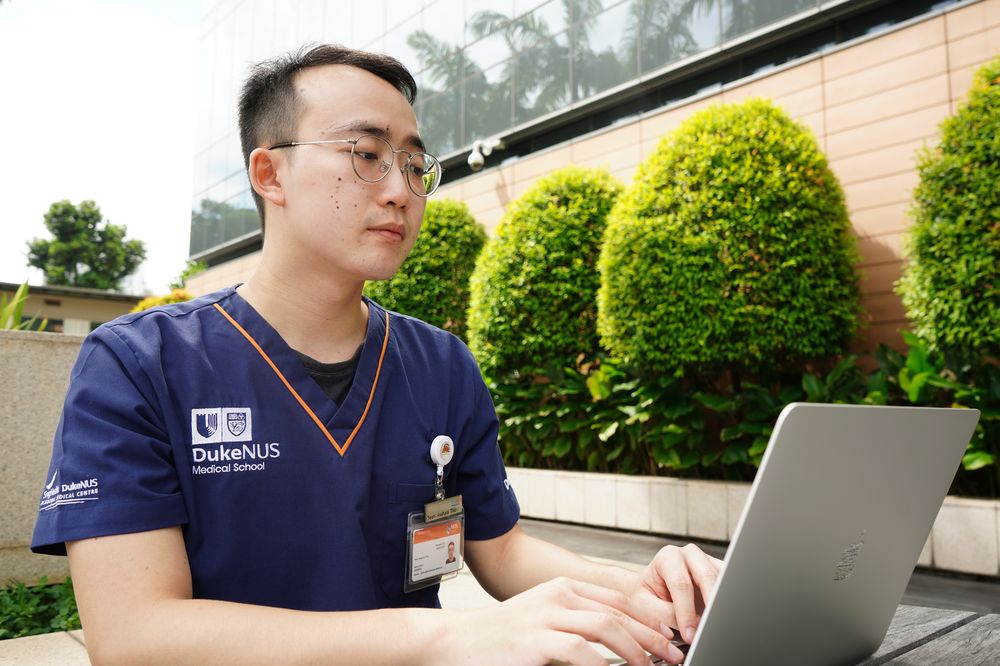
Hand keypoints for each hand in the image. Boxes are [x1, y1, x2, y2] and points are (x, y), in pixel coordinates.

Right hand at [442, 576, 685, 664]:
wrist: (460, 642)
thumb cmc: (505, 636)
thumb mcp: (546, 620)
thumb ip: (578, 624)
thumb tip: (619, 641)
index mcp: (564, 588)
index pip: (618, 598)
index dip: (649, 617)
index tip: (670, 635)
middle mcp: (558, 596)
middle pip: (618, 613)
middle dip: (651, 635)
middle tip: (672, 654)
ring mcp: (546, 616)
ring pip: (605, 628)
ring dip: (635, 650)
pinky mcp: (535, 640)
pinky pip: (579, 651)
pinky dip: (602, 665)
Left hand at [627, 544, 723, 645]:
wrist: (651, 591)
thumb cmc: (646, 597)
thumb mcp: (644, 605)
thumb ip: (665, 614)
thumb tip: (691, 628)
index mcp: (668, 557)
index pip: (681, 584)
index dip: (686, 612)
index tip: (690, 635)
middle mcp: (690, 555)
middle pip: (707, 577)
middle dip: (710, 607)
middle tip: (708, 631)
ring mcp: (709, 562)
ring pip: (723, 581)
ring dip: (722, 605)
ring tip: (716, 626)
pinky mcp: (722, 574)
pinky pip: (730, 588)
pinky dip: (728, 604)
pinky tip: (723, 620)